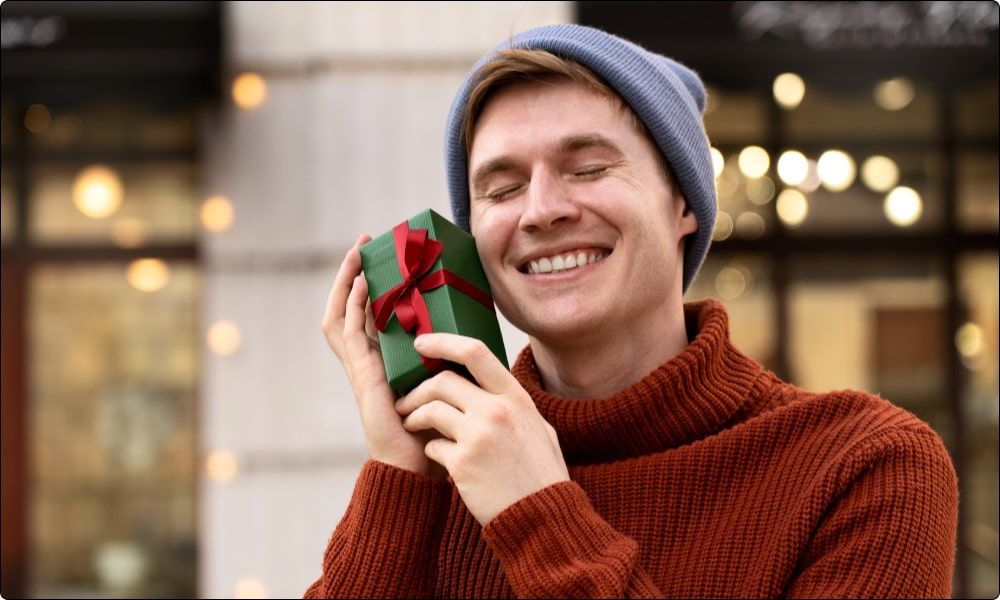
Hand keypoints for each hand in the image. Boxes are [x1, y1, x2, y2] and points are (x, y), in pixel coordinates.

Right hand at [321, 234, 445, 478]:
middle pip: (350, 309)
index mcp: (387, 362)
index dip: (371, 285)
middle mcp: (369, 362)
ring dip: (346, 283)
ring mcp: (361, 369)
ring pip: (342, 316)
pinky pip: (350, 336)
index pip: (370, 314)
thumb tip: (479, 331)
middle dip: (352, 274)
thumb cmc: (442, 430)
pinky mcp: (362, 377)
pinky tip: (361, 286)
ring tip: (357, 254)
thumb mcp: (449, 381)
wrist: (423, 468)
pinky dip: (353, 307)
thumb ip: (452, 358)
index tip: (383, 255)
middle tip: (364, 244)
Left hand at [396, 334, 569, 524]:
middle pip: (443, 381)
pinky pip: (432, 445)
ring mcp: (479, 436)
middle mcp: (497, 411)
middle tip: (406, 400)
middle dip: (417, 389)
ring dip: (414, 416)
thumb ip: (514, 405)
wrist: (543, 518)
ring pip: (430, 410)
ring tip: (411, 424)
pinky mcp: (463, 463)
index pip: (475, 352)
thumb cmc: (541, 475)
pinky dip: (430, 449)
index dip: (443, 342)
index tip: (422, 343)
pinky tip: (438, 458)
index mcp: (516, 398)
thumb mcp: (539, 428)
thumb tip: (492, 386)